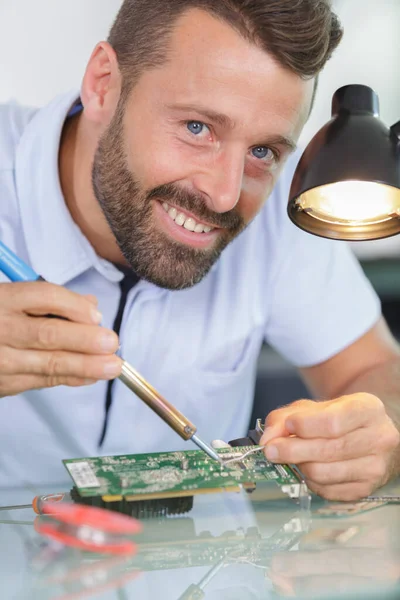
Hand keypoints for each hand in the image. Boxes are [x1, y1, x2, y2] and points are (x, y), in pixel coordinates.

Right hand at [0, 282, 121, 395]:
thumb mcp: (9, 298)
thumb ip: (49, 301)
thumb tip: (91, 308)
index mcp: (2, 299)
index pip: (44, 296)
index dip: (74, 306)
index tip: (97, 316)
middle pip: (48, 333)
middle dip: (85, 340)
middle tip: (112, 343)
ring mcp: (0, 359)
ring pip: (48, 362)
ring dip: (85, 365)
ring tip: (113, 366)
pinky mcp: (3, 384)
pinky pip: (42, 380)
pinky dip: (70, 378)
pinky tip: (91, 376)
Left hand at [260, 394, 399, 500]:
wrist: (367, 436)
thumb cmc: (340, 419)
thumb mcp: (314, 407)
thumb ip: (286, 417)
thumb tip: (268, 438)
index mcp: (368, 409)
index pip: (333, 422)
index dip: (305, 426)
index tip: (288, 426)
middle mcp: (379, 438)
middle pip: (327, 450)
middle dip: (292, 450)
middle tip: (271, 449)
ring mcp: (375, 467)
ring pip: (323, 472)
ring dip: (300, 465)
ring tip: (293, 457)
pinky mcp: (365, 489)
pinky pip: (326, 490)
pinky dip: (310, 480)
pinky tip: (310, 468)